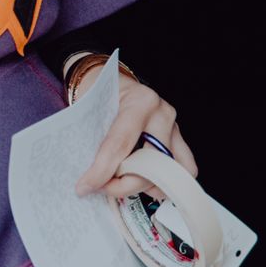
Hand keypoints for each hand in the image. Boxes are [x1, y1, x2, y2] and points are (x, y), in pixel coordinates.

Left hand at [74, 65, 197, 198]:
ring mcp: (173, 126)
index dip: (102, 171)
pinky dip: (162, 181)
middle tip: (103, 187)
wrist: (105, 79)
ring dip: (145, 184)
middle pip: (151, 163)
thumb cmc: (96, 94)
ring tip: (121, 182)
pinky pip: (182, 169)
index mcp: (139, 101)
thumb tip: (87, 178)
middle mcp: (161, 113)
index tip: (84, 187)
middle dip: (125, 183)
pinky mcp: (178, 139)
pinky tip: (140, 181)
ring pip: (173, 170)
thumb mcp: (89, 110)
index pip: (120, 144)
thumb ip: (92, 141)